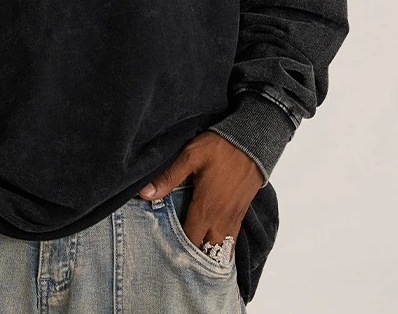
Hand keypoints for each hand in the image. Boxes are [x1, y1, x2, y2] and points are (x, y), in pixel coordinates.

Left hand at [138, 132, 264, 251]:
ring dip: (209, 254)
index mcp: (206, 208)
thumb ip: (168, 177)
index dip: (178, 249)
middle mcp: (221, 218)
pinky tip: (213, 246)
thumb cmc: (219, 148)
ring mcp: (234, 217)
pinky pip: (233, 240)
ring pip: (222, 249)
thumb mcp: (190, 156)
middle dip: (194, 257)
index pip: (190, 241)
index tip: (164, 250)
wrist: (252, 141)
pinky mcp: (242, 212)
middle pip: (208, 252)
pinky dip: (223, 247)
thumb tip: (145, 194)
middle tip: (178, 257)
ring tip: (194, 256)